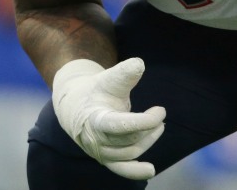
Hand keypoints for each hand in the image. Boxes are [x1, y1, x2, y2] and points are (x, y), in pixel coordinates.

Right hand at [52, 57, 165, 179]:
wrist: (75, 106)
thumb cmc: (96, 90)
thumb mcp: (108, 78)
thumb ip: (124, 73)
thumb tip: (139, 64)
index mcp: (94, 119)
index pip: (120, 126)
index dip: (143, 122)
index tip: (161, 111)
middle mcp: (95, 140)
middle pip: (129, 139)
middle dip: (149, 127)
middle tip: (160, 112)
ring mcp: (100, 152)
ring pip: (131, 152)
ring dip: (149, 140)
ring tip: (160, 126)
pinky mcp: (106, 158)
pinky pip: (121, 169)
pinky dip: (135, 172)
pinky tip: (151, 170)